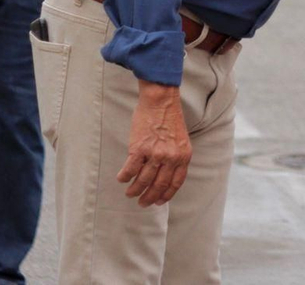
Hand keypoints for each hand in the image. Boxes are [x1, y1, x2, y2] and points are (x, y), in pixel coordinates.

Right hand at [118, 81, 190, 205]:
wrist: (161, 100)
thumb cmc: (170, 116)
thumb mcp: (180, 139)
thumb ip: (176, 156)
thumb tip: (166, 173)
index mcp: (183, 156)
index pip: (175, 183)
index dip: (166, 195)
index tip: (159, 202)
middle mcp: (171, 158)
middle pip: (159, 186)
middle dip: (150, 198)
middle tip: (142, 203)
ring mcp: (155, 154)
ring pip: (143, 180)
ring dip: (135, 190)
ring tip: (130, 193)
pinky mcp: (139, 148)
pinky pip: (130, 170)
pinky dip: (125, 177)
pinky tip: (121, 179)